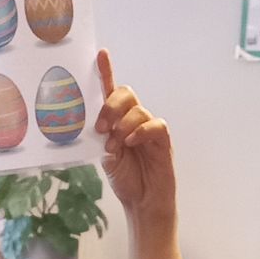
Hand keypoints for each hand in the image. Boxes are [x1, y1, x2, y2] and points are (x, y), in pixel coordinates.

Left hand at [94, 51, 175, 235]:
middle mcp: (133, 120)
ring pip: (138, 110)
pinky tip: (131, 142)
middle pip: (126, 94)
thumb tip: (96, 124)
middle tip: (101, 126)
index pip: (111, 91)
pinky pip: (155, 125)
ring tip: (116, 145)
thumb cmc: (126, 180)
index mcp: (117, 121)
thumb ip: (102, 137)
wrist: (143, 204)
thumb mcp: (106, 157)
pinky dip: (141, 131)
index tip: (100, 54)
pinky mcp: (163, 140)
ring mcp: (149, 129)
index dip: (106, 71)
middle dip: (111, 105)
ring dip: (123, 125)